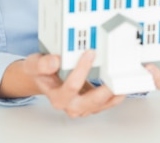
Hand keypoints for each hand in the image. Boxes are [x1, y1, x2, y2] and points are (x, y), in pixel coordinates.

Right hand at [0, 50, 124, 117]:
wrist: (44, 78)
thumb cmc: (41, 71)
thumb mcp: (33, 64)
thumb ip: (41, 64)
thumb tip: (54, 61)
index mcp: (57, 96)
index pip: (71, 86)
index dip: (82, 69)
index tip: (90, 52)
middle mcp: (71, 105)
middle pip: (91, 102)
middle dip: (105, 90)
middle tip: (116, 77)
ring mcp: (83, 106)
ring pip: (103, 104)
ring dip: (116, 94)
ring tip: (126, 81)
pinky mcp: (93, 104)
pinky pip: (108, 102)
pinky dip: (117, 94)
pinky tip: (125, 83)